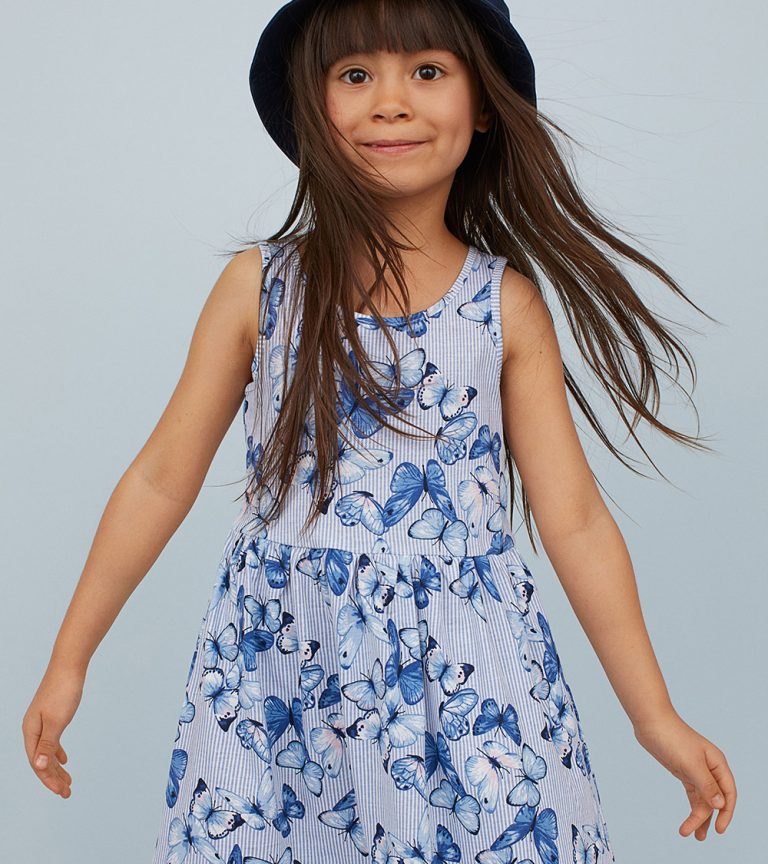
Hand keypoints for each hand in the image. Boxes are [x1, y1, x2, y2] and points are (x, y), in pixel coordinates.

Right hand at [21, 665, 85, 797]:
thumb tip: (40, 766)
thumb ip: (48, 744)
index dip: (49, 779)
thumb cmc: (63, 691)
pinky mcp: (51, 715)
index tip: (63, 791)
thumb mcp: (57, 720)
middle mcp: (32, 728)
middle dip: (53, 778)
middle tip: (68, 792)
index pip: (38, 763)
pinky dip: (57, 752)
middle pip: (41, 760)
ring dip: (57, 768)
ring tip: (68, 782)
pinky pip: (52, 740)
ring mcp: (41, 721)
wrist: (69, 664)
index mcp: (31, 731)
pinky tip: (65, 760)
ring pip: (47, 751)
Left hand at [633, 709, 735, 839]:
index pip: (729, 793)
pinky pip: (693, 794)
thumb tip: (720, 804)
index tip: (720, 829)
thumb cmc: (672, 737)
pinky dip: (692, 807)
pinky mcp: (683, 772)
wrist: (650, 722)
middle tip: (700, 836)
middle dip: (708, 818)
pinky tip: (689, 821)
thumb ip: (706, 784)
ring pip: (703, 799)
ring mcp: (696, 771)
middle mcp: (710, 768)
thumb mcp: (690, 763)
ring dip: (699, 817)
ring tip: (693, 835)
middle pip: (715, 799)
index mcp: (717, 763)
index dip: (727, 813)